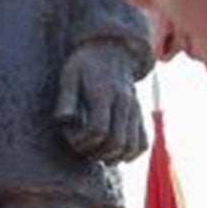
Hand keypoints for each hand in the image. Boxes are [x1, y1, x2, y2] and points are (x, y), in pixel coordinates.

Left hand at [54, 41, 146, 162]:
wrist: (112, 50)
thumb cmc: (85, 63)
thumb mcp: (69, 74)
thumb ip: (66, 97)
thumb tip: (64, 119)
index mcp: (104, 93)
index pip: (98, 129)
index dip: (82, 141)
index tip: (70, 135)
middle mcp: (124, 102)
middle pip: (116, 142)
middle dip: (96, 152)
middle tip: (82, 149)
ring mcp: (135, 109)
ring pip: (131, 146)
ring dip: (113, 157)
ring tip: (96, 152)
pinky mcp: (140, 114)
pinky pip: (143, 143)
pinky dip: (130, 154)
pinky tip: (114, 152)